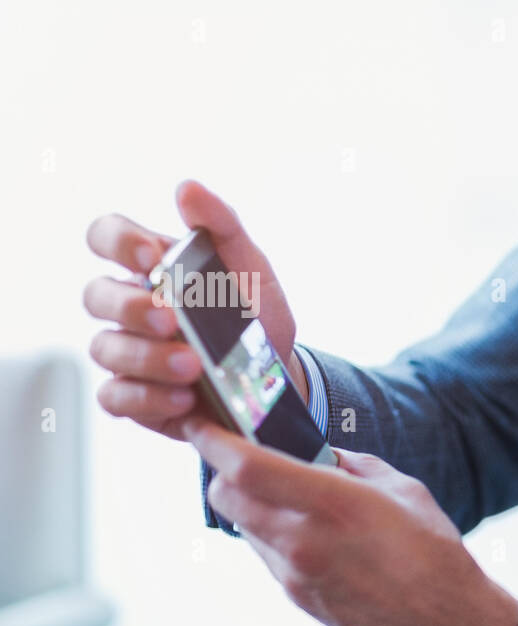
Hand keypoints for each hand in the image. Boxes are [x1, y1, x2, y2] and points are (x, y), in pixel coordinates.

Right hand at [84, 180, 305, 440]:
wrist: (277, 377)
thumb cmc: (254, 313)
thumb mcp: (250, 265)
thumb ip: (221, 224)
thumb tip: (188, 189)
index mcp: (148, 266)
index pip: (105, 236)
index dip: (117, 242)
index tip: (151, 256)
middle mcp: (128, 308)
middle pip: (96, 297)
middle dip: (129, 308)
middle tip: (170, 319)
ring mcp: (128, 352)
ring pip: (106, 350)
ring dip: (146, 358)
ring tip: (192, 366)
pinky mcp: (136, 397)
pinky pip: (117, 398)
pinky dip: (148, 400)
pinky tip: (185, 399)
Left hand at [181, 414, 517, 625]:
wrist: (448, 625)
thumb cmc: (435, 552)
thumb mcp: (403, 491)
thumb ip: (353, 467)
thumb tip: (322, 456)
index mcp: (333, 503)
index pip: (246, 467)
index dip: (212, 440)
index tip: (200, 422)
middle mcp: (304, 540)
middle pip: (226, 496)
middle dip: (224, 472)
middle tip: (240, 458)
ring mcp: (296, 574)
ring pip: (244, 527)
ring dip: (252, 506)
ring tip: (289, 499)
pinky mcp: (298, 598)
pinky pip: (267, 556)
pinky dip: (274, 536)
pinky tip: (310, 535)